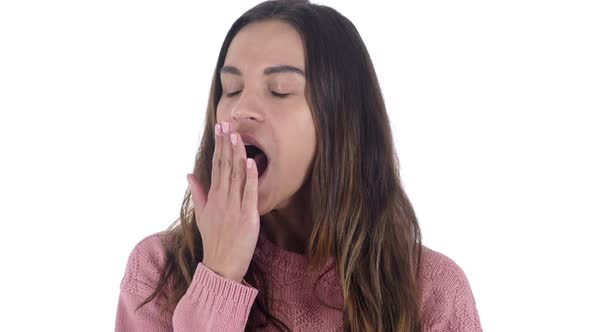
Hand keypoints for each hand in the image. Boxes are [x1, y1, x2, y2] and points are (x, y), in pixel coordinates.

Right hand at [186, 121, 259, 282]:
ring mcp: (234, 206)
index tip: (220, 130)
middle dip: (226, 144)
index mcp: (213, 197)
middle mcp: (222, 198)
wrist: (221, 264)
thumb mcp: (202, 215)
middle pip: (225, 166)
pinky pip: (249, 193)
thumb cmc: (214, 240)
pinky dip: (251, 177)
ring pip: (236, 175)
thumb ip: (198, 193)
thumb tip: (188, 174)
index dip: (219, 146)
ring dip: (237, 154)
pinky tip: (251, 162)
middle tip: (227, 124)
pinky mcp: (247, 215)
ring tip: (237, 136)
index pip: (216, 166)